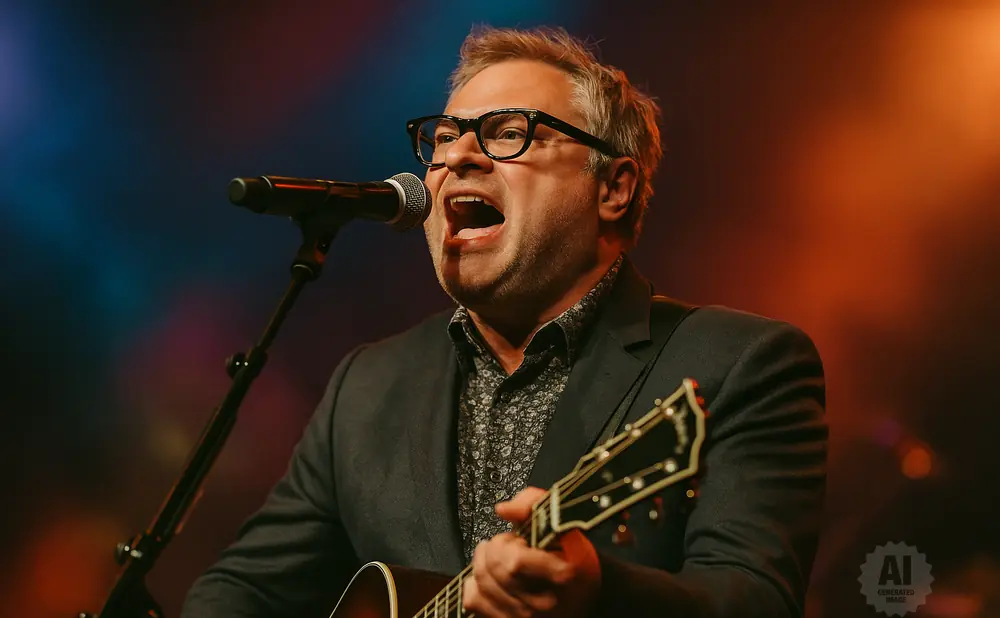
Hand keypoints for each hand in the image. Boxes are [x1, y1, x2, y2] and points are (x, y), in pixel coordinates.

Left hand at [462, 486, 600, 617]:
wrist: (583, 596)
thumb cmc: (574, 561)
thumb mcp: (564, 526)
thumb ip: (535, 505)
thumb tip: (504, 509)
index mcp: (560, 575)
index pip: (514, 560)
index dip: (512, 543)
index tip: (523, 541)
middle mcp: (541, 603)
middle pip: (493, 568)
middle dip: (496, 547)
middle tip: (510, 545)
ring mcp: (523, 617)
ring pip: (480, 582)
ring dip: (484, 561)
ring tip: (499, 556)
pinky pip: (472, 601)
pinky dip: (474, 584)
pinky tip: (489, 577)